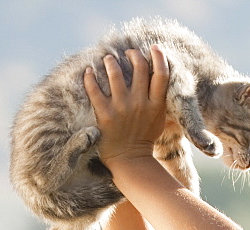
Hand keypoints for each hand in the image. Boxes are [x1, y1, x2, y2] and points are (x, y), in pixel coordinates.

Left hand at [83, 46, 169, 169]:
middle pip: (139, 66)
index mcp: (155, 105)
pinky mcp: (105, 115)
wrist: (129, 162)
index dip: (159, 57)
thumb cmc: (144, 139)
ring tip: (108, 59)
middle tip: (127, 53)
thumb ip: (159, 99)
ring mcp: (121, 108)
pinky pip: (94, 89)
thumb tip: (159, 76)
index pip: (161, 74)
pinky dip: (90, 76)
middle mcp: (140, 104)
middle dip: (133, 54)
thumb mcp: (159, 120)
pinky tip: (88, 71)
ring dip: (111, 61)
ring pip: (115, 72)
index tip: (153, 48)